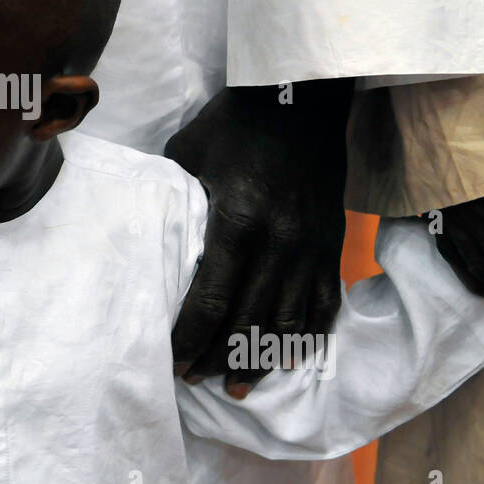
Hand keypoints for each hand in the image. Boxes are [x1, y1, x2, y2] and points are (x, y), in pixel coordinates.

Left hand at [164, 80, 352, 397]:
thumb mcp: (189, 152)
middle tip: (200, 383)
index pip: (212, 299)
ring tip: (240, 387)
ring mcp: (310, 245)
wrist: (303, 96)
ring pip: (289, 319)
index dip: (192, 337)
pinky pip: (325, 302)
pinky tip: (291, 358)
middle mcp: (279, 241)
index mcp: (238, 220)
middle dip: (222, 358)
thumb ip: (174, 200)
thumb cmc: (234, 122)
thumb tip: (151, 232)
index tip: (174, 362)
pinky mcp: (332, 242)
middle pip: (250, 320)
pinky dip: (309, 335)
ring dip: (263, 358)